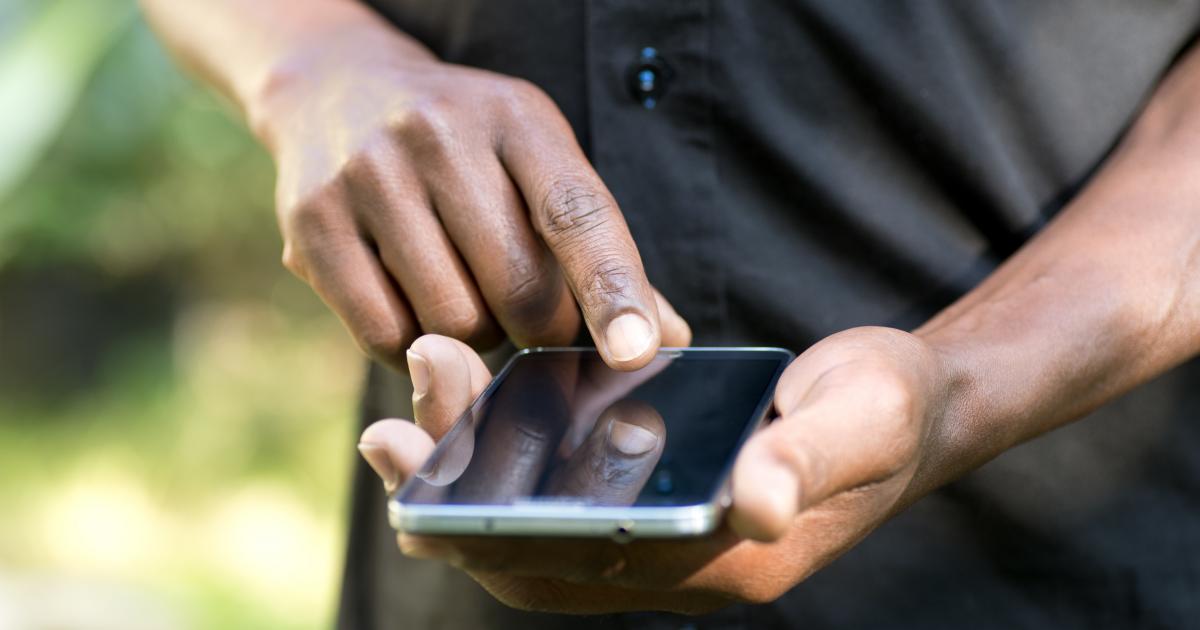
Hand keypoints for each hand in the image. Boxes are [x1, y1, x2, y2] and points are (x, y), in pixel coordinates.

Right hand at [256, 32, 678, 369]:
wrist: (337, 90)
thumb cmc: (467, 146)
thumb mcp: (539, 164)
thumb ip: (600, 249)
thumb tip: (667, 336)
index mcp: (516, 118)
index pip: (576, 213)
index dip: (613, 289)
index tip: (638, 352)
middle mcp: (439, 136)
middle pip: (516, 286)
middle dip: (540, 329)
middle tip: (533, 321)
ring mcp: (368, 176)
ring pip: (452, 321)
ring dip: (474, 337)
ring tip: (467, 298)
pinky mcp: (312, 224)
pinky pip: (384, 334)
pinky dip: (414, 347)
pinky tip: (416, 309)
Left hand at [358, 326, 953, 613]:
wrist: (911, 411)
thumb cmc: (886, 412)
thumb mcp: (863, 419)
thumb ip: (806, 459)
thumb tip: (750, 497)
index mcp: (723, 559)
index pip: (576, 564)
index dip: (485, 528)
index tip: (413, 470)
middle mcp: (679, 563)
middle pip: (534, 552)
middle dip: (450, 497)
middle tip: (388, 429)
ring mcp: (664, 536)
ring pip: (536, 529)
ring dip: (467, 480)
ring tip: (411, 413)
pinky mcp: (657, 498)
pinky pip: (561, 499)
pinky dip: (508, 464)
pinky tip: (476, 411)